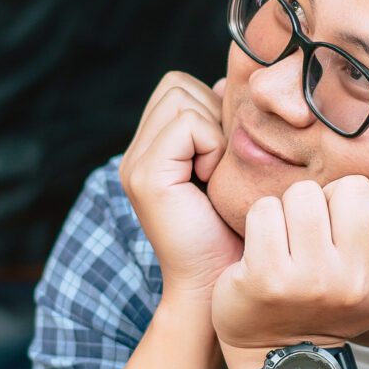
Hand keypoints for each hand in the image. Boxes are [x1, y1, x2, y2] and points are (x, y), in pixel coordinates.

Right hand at [119, 72, 241, 303]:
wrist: (217, 284)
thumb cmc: (234, 232)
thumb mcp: (230, 167)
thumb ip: (221, 125)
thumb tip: (227, 83)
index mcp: (150, 150)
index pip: (177, 87)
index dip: (210, 108)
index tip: (221, 156)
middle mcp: (134, 154)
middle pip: (177, 85)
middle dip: (211, 115)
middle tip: (218, 165)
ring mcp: (135, 164)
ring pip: (182, 98)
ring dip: (213, 131)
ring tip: (214, 174)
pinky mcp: (146, 176)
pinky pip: (187, 124)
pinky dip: (211, 146)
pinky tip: (210, 180)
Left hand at [212, 176, 368, 350]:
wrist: (282, 355)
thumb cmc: (340, 306)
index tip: (358, 233)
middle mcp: (358, 282)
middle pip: (353, 187)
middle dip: (332, 201)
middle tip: (320, 234)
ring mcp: (312, 280)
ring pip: (305, 193)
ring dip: (293, 208)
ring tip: (293, 240)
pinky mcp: (267, 277)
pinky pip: (265, 210)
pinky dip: (262, 221)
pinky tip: (265, 249)